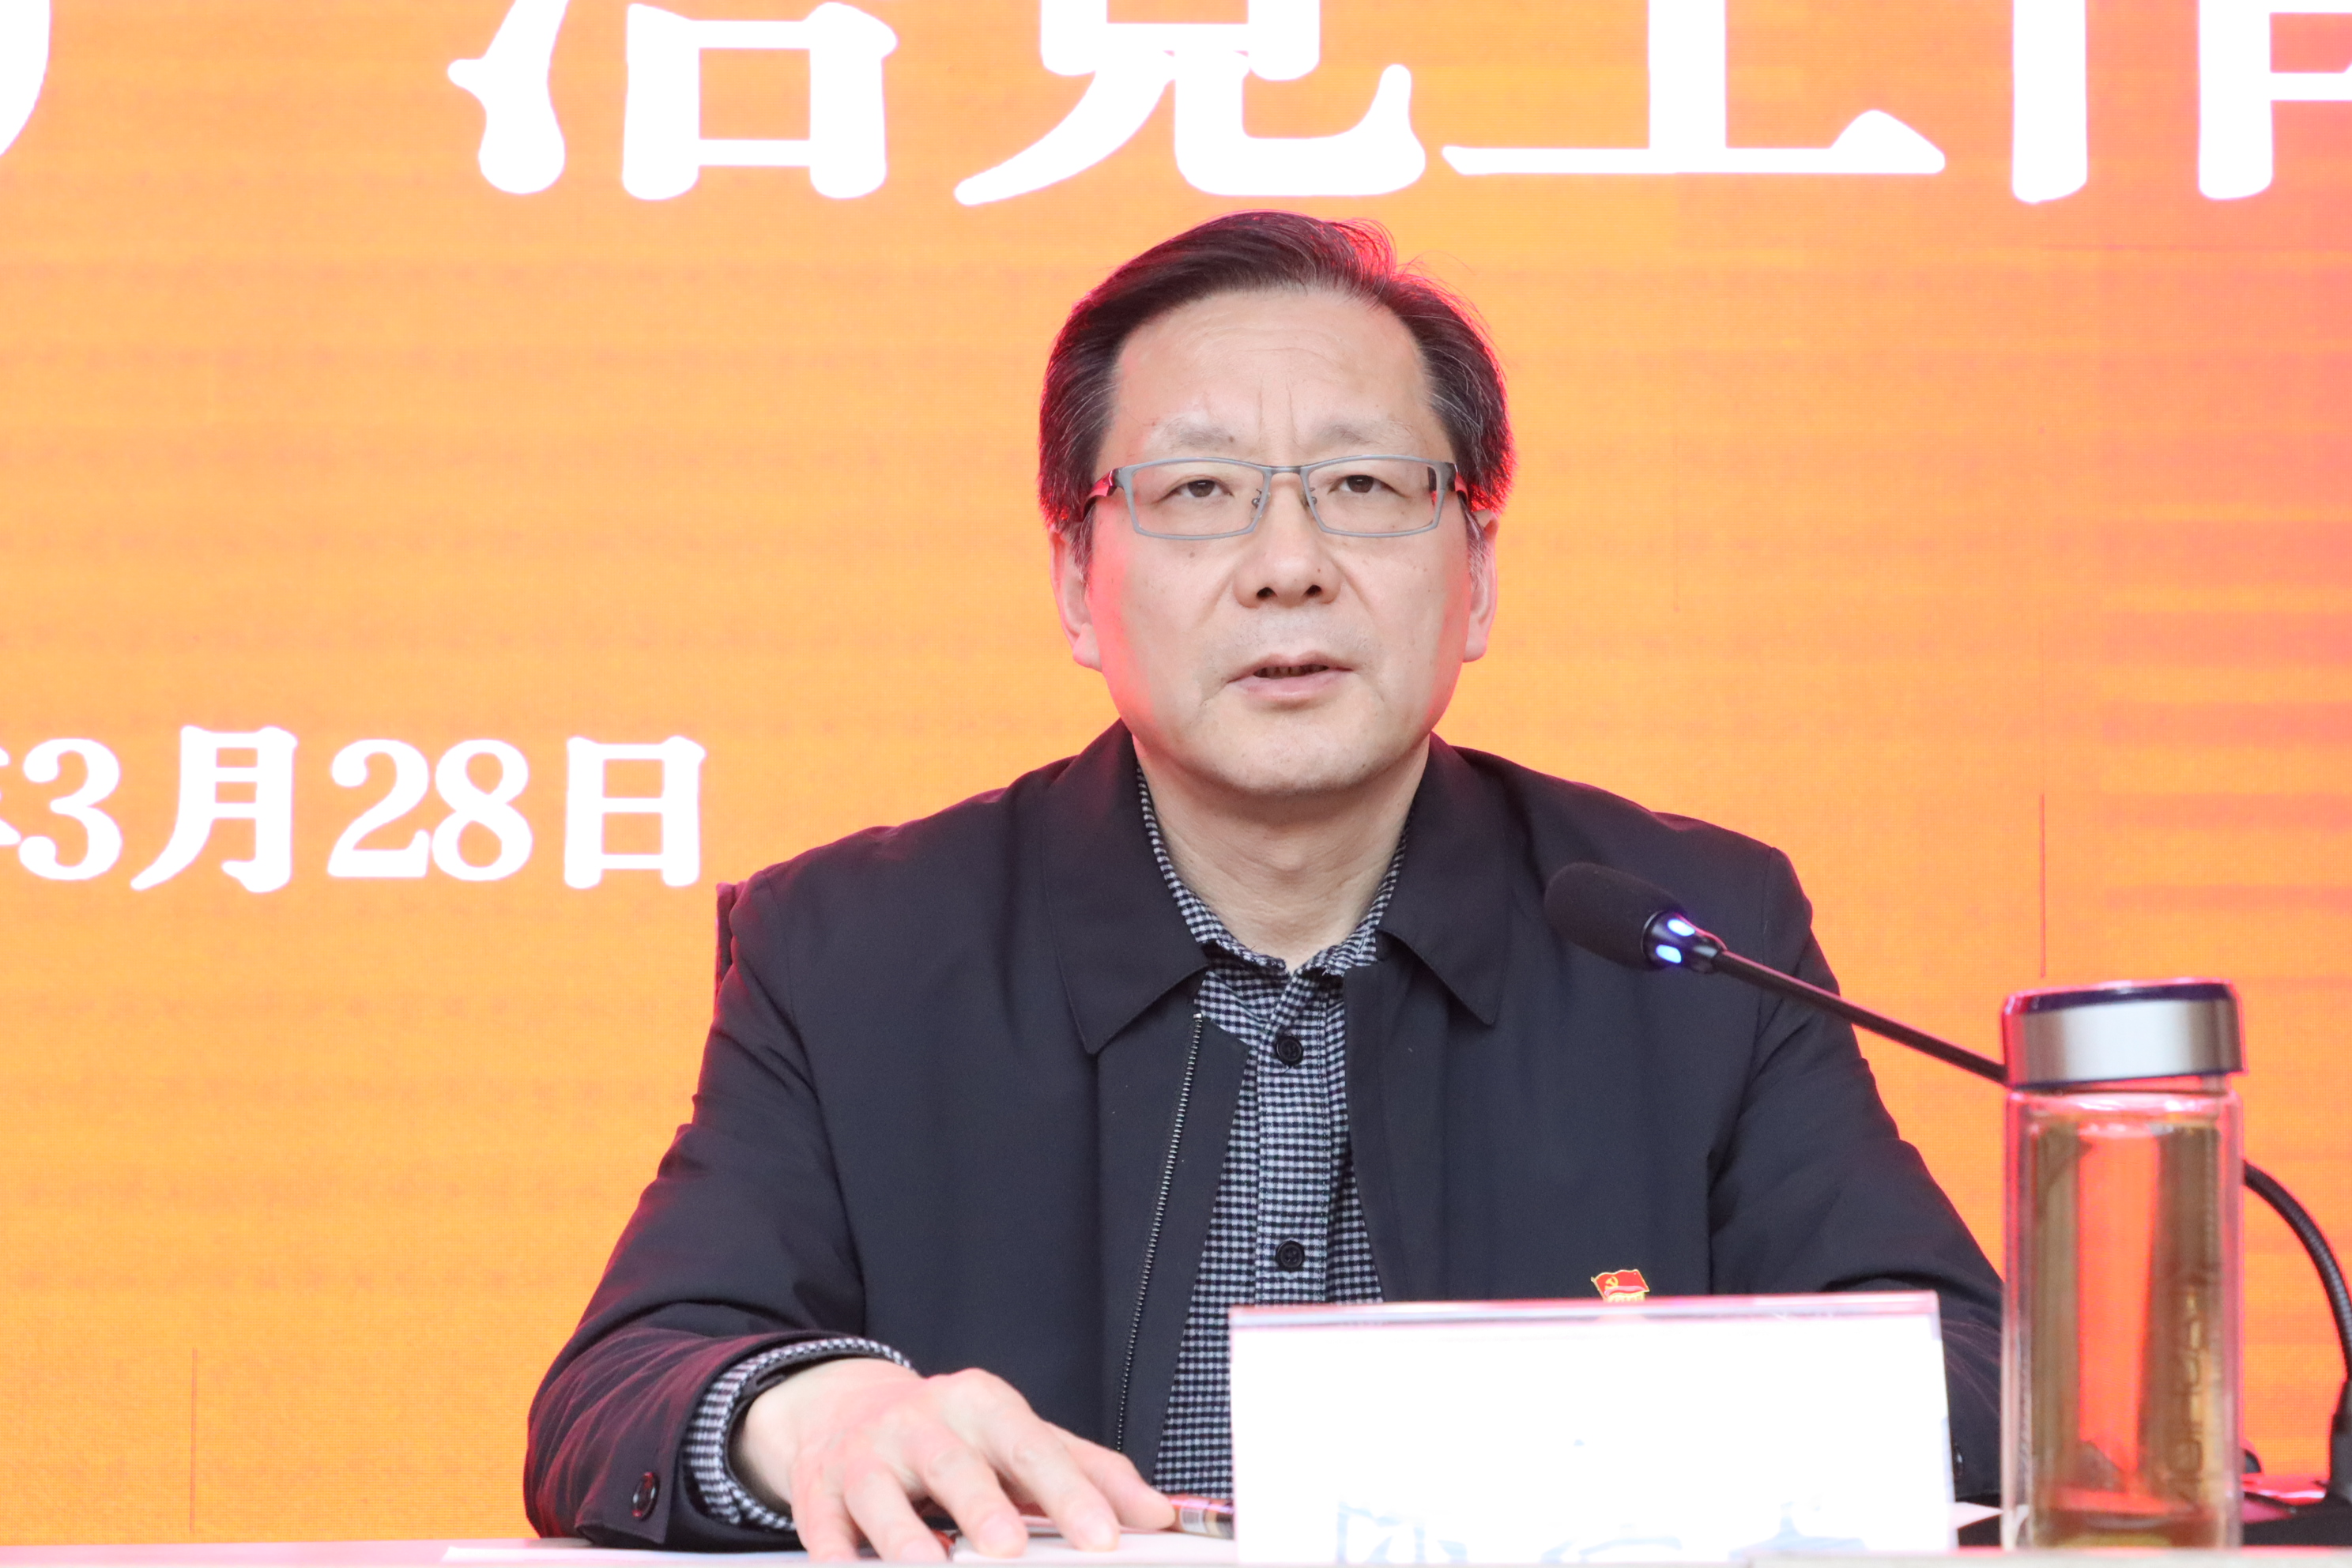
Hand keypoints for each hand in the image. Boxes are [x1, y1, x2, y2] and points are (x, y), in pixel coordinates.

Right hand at [732, 1356, 1175, 1560]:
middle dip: (982, 1507)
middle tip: (1009, 1549)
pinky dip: (836, 1554)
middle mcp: (921, 1422)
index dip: (1069, 1492)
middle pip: (954, 1464)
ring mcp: (865, 1456)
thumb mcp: (1020, 1439)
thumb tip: (1158, 1514)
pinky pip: (823, 1527)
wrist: (846, 1410)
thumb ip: (1088, 1473)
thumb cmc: (955, 1437)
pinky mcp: (819, 1492)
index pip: (1031, 1445)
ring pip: (881, 1496)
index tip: (1103, 1535)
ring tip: (932, 1566)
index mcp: (981, 1404)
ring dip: (905, 1538)